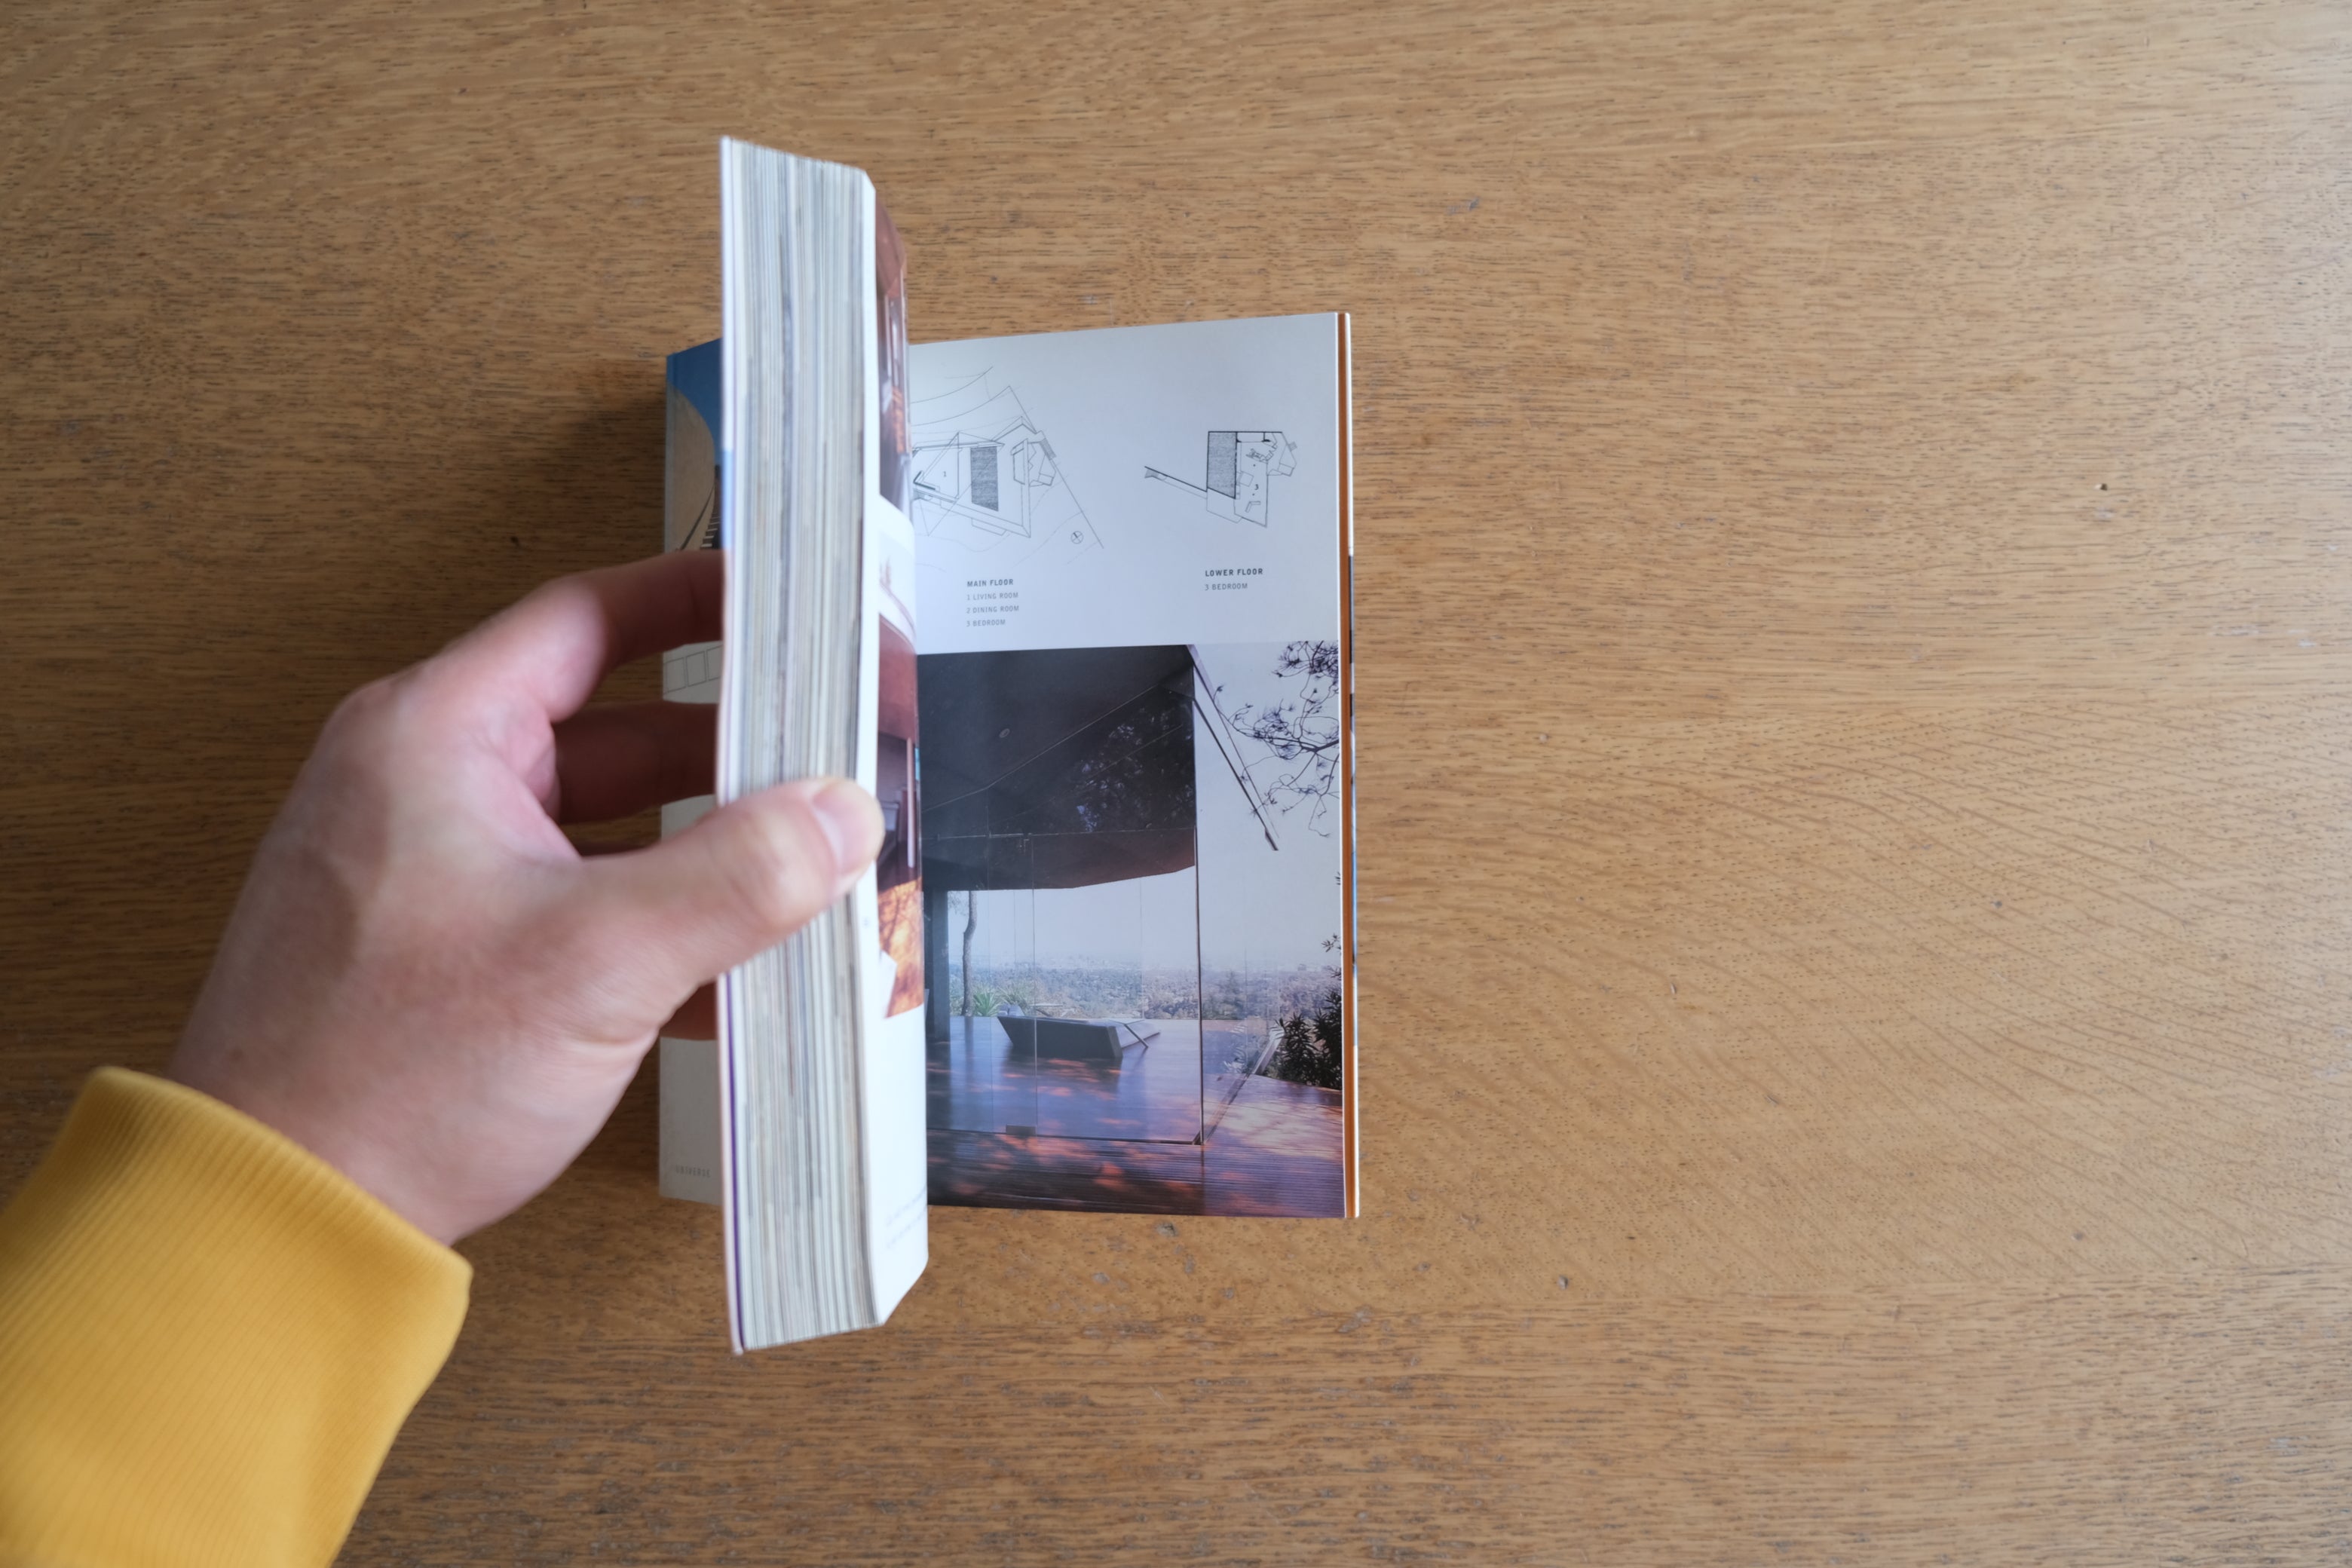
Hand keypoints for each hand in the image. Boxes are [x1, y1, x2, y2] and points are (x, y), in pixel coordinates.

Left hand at [167, 551, 880, 1243]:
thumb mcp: (598, 958)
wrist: (278, 1220)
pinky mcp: (453, 954)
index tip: (791, 607)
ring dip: (709, 858)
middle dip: (737, 758)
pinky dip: (659, 932)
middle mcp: (430, 786)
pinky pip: (582, 909)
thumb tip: (842, 814)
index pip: (591, 619)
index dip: (701, 601)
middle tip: (835, 768)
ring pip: (611, 830)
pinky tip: (737, 981)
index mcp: (436, 737)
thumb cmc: (387, 1071)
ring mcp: (439, 873)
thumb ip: (740, 874)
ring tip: (811, 880)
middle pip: (621, 731)